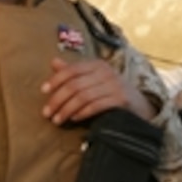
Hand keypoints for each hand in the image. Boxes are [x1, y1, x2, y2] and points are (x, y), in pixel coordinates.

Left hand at [40, 58, 155, 124]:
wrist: (139, 105)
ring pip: (83, 97)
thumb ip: (73, 72)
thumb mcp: (92, 79)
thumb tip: (54, 62)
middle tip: (46, 113)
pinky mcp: (121, 100)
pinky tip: (74, 119)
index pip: (72, 70)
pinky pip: (96, 106)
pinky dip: (82, 113)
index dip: (55, 80)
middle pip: (74, 85)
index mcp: (97, 65)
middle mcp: (106, 72)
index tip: (43, 91)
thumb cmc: (109, 92)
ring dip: (66, 110)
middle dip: (57, 100)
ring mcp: (115, 85)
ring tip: (57, 120)